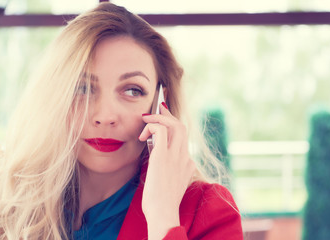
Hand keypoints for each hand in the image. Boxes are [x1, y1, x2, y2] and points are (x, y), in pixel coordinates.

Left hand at [139, 102, 195, 238]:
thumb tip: (159, 161)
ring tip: (146, 119)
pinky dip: (152, 126)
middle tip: (158, 108)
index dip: (173, 125)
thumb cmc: (162, 203)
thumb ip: (169, 171)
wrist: (163, 213)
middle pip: (181, 127)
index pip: (182, 138)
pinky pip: (160, 130)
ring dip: (159, 118)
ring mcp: (175, 155)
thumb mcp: (170, 184)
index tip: (164, 117)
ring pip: (174, 124)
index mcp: (187, 163)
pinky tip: (142, 135)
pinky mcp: (163, 156)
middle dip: (168, 115)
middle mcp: (184, 157)